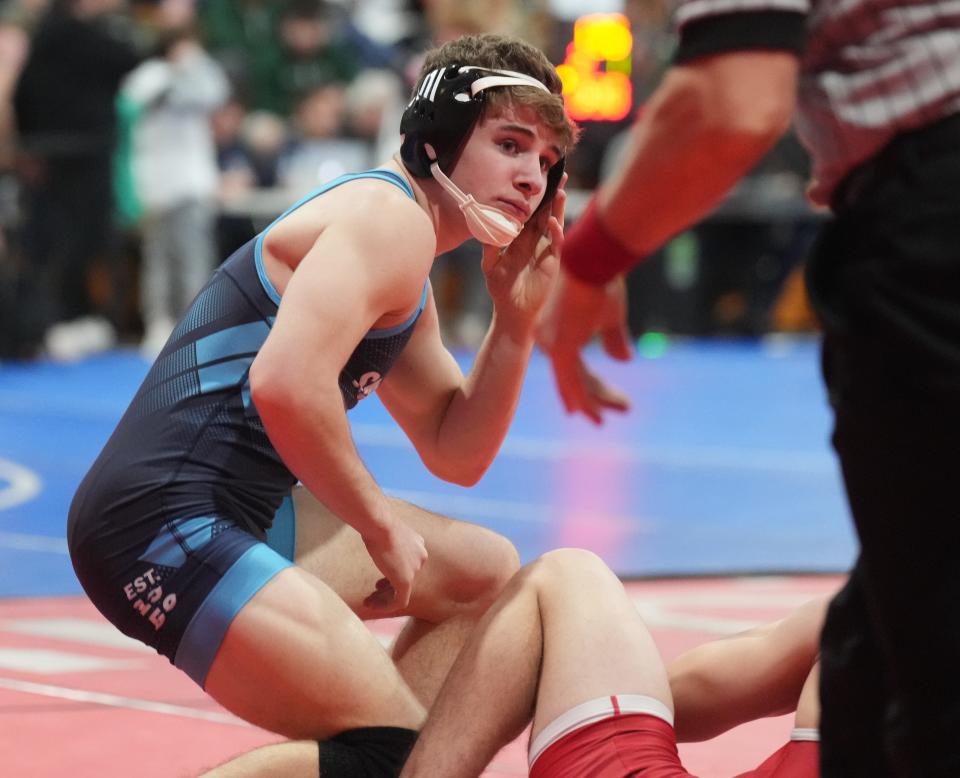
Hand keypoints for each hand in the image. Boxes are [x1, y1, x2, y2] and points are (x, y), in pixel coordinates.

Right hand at [361, 517, 427, 611]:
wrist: (380, 526)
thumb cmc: (378, 525)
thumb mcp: (386, 533)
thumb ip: (387, 542)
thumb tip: (376, 541)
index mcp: (418, 545)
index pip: (407, 567)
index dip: (392, 578)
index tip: (378, 584)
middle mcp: (420, 557)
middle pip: (404, 579)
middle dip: (387, 590)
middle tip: (372, 595)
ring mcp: (415, 570)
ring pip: (401, 591)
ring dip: (384, 600)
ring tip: (368, 602)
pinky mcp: (406, 580)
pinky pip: (400, 600)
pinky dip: (386, 606)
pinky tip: (373, 606)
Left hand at [482, 175, 567, 336]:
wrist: (512, 311)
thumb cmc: (501, 288)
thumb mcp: (490, 263)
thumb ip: (489, 244)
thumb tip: (482, 223)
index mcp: (521, 238)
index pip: (530, 211)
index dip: (534, 195)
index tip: (537, 177)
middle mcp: (535, 241)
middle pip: (546, 212)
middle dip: (552, 194)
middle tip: (558, 173)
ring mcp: (545, 250)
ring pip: (553, 224)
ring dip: (558, 208)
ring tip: (560, 190)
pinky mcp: (551, 262)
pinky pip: (555, 244)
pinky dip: (555, 232)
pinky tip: (553, 222)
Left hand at [537, 271, 632, 424]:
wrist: (593, 257)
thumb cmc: (601, 279)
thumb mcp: (610, 314)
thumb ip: (613, 339)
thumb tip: (622, 361)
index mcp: (558, 332)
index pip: (574, 366)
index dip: (589, 385)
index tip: (599, 402)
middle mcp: (550, 341)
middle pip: (576, 376)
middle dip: (600, 395)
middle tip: (622, 408)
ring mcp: (552, 345)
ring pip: (576, 382)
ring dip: (599, 399)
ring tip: (623, 409)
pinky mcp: (560, 346)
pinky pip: (572, 382)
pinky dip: (584, 399)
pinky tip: (592, 414)